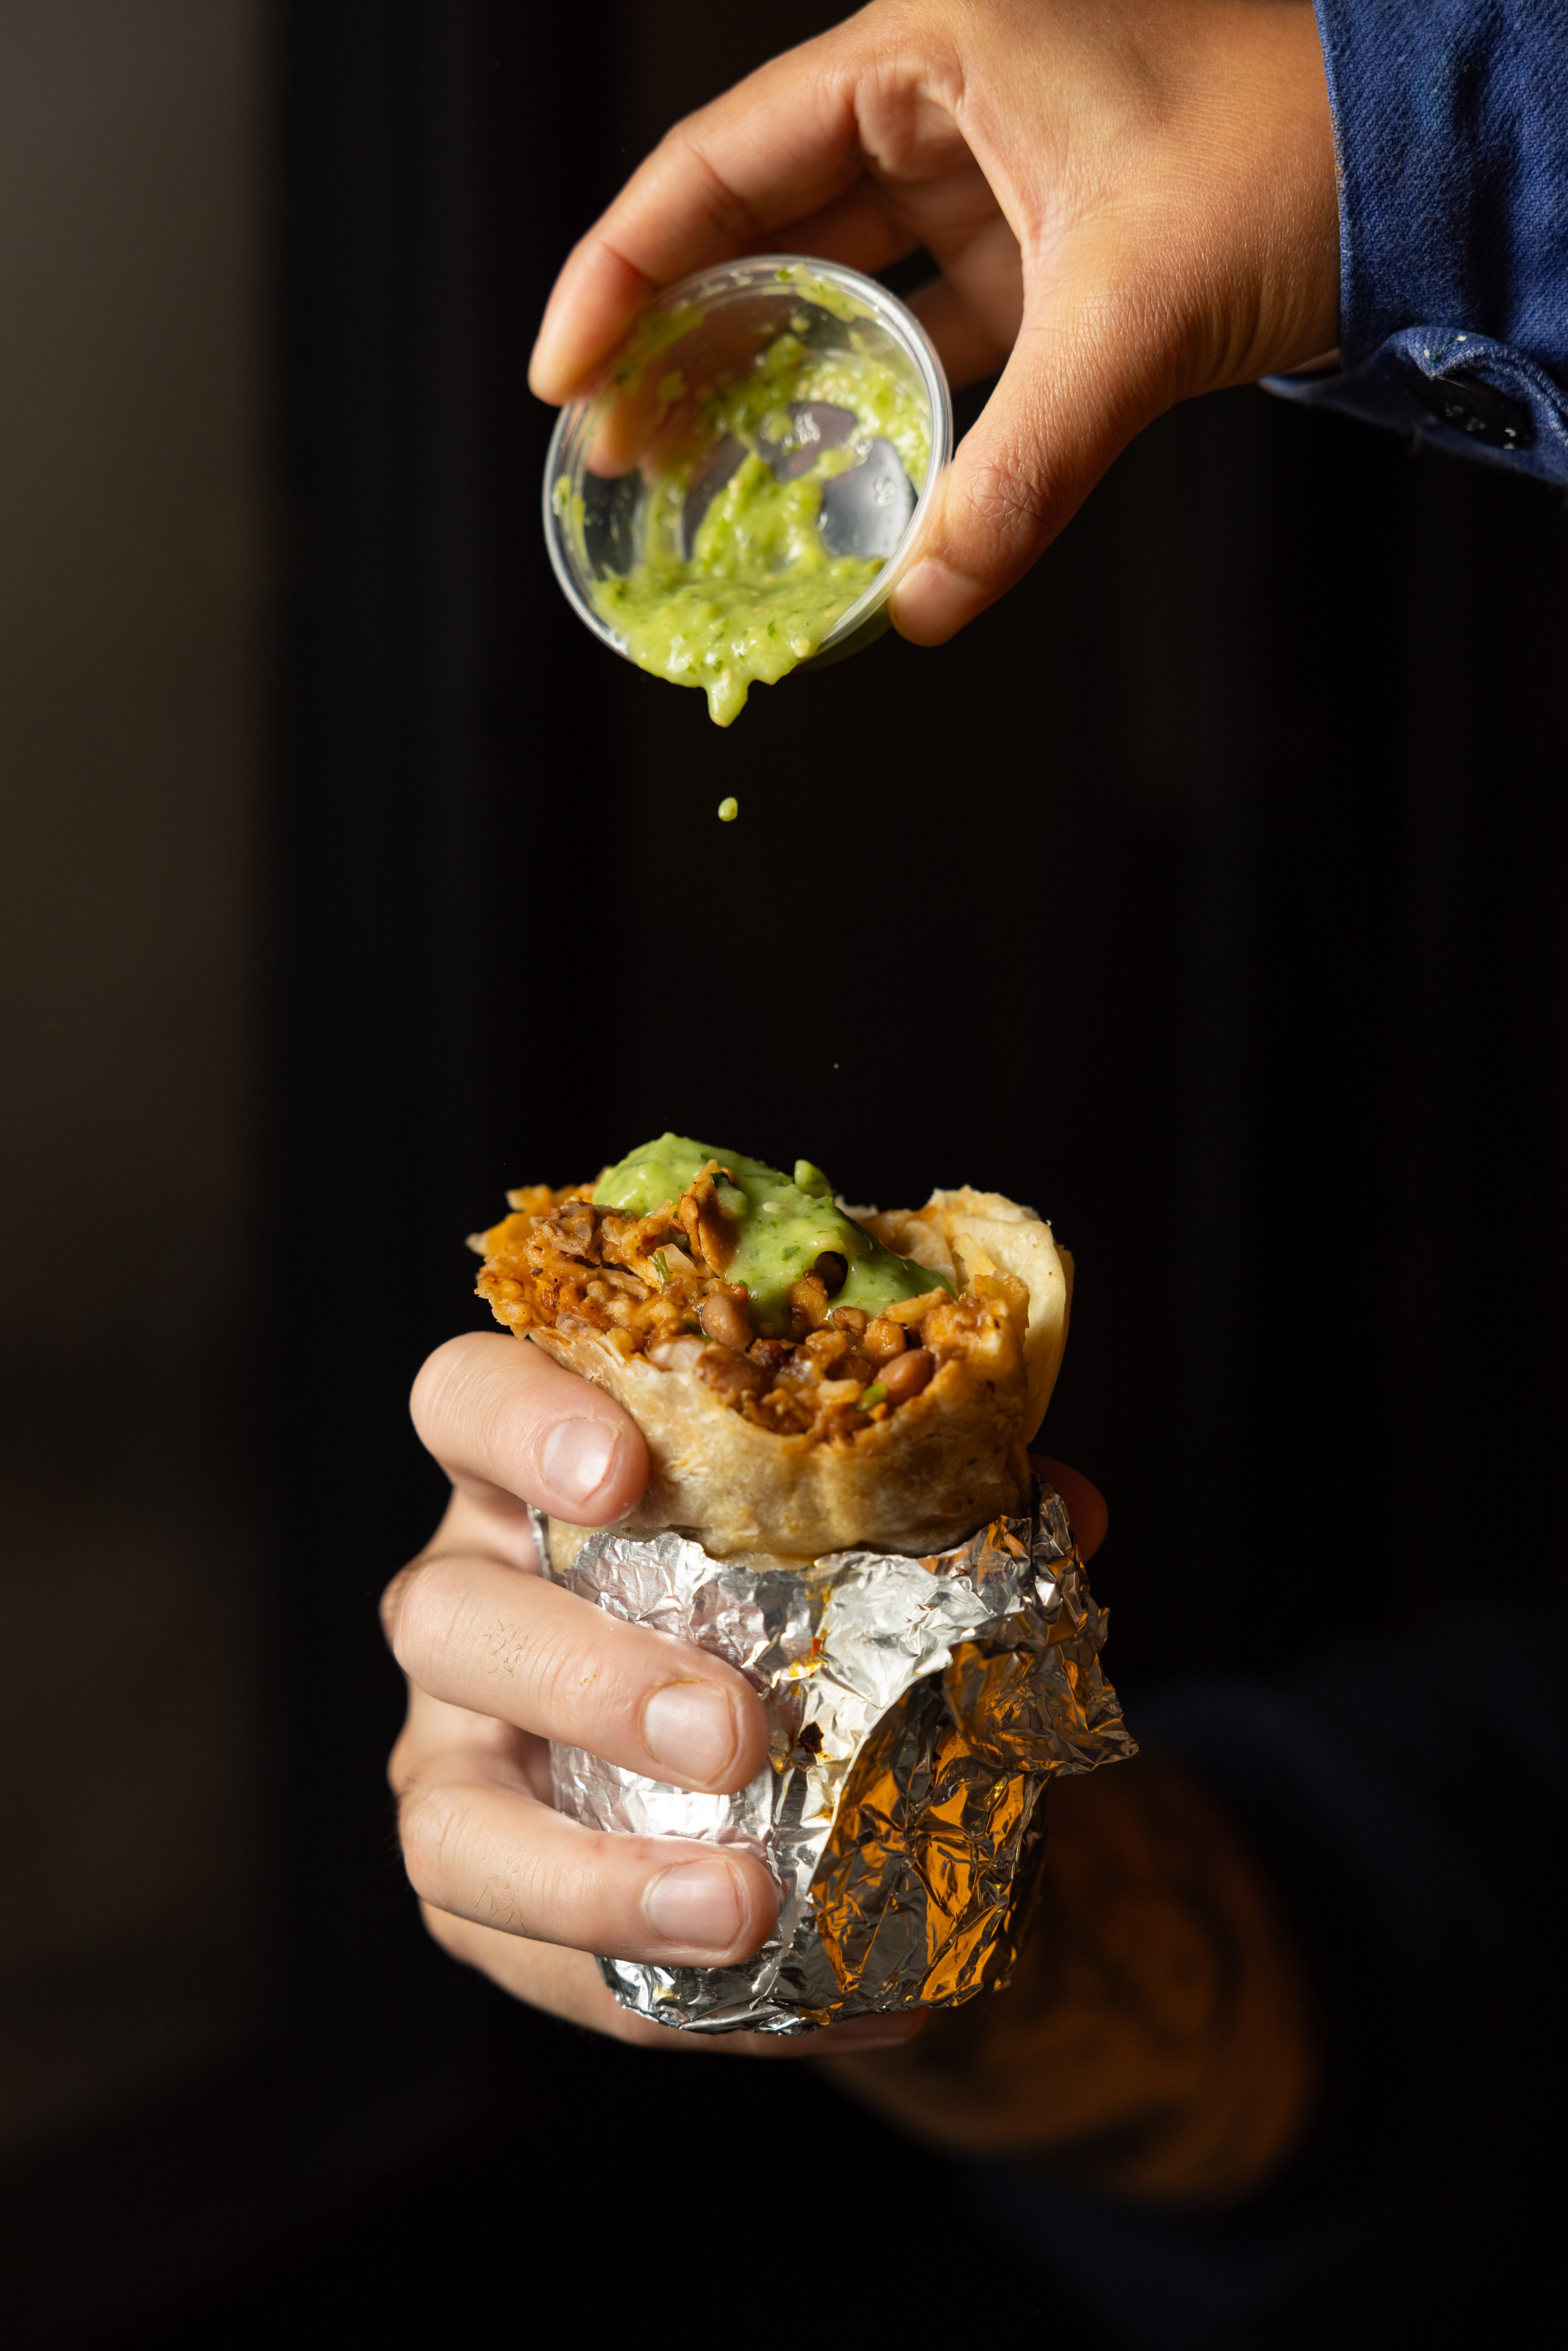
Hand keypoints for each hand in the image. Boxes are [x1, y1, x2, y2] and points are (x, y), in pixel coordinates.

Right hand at [384, 1329, 1106, 2055]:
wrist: (764, 1755)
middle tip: (738, 1734)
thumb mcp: (851, 1538)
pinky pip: (517, 1951)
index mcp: (539, 1478)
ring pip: (446, 1814)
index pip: (468, 1401)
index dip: (520, 1423)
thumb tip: (1073, 1503)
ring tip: (742, 1908)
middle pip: (446, 1616)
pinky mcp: (479, 1882)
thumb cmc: (782, 1601)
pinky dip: (647, 1980)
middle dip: (586, 1678)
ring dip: (590, 1874)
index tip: (625, 1471)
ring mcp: (453, 1749)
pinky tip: (788, 1997)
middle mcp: (468, 1601)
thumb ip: (942, 1508)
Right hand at [531, 0, 1338, 644]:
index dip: (625, 270)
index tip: (563, 374)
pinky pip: (925, 331)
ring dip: (768, 378)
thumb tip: (927, 602)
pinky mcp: (1038, 252)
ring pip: (837, 282)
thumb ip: (1025, 464)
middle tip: (617, 450)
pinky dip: (879, 402)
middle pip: (761, 226)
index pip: (724, 162)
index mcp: (932, 54)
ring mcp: (989, 181)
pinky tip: (828, 474)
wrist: (1427, 162)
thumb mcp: (1139, 313)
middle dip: (681, 339)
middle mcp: (943, 104)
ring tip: (694, 473)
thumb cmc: (1295, 159)